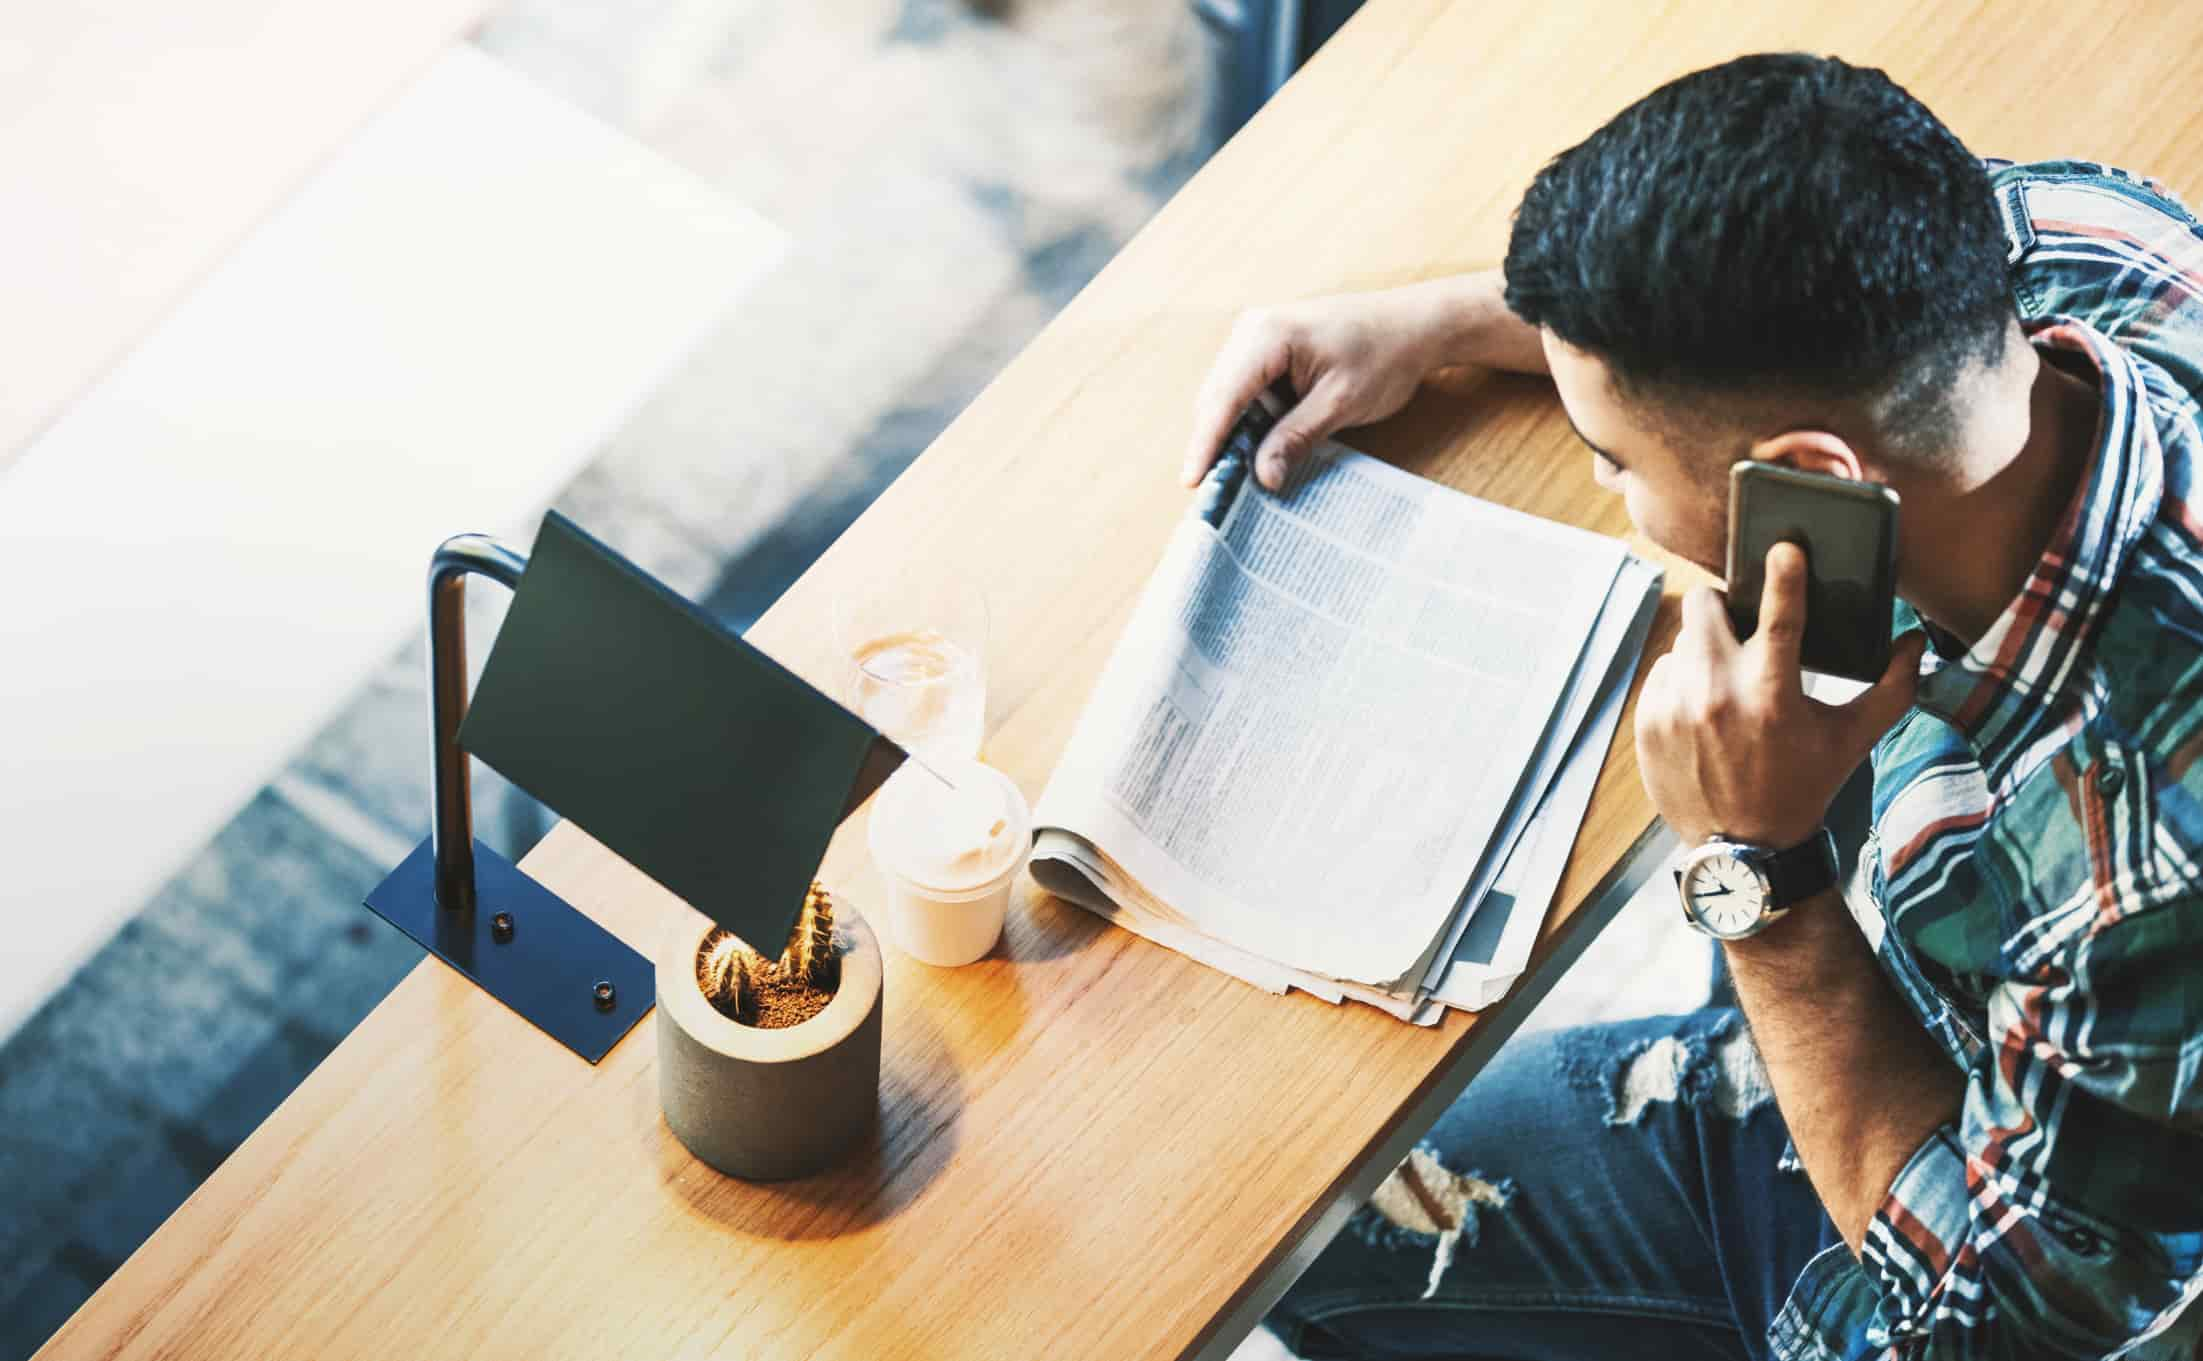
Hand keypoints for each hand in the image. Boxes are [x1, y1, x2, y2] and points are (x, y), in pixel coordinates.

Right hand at [1181, 288, 1442, 490]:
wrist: (1415, 326)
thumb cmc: (1385, 356)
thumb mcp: (1340, 403)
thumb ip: (1295, 438)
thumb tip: (1262, 477)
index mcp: (1267, 335)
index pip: (1223, 398)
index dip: (1206, 443)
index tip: (1192, 481)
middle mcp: (1252, 329)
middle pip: (1216, 396)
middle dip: (1215, 442)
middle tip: (1215, 489)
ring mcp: (1258, 335)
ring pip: (1228, 395)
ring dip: (1233, 433)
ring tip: (1238, 472)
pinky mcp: (1268, 348)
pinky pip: (1246, 389)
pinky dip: (1250, 419)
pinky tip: (1260, 445)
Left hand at [1634, 542, 1925, 849]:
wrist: (1742, 852)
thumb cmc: (1804, 788)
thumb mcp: (1854, 741)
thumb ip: (1892, 688)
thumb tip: (1916, 642)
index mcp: (1772, 693)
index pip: (1779, 615)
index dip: (1784, 574)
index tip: (1783, 545)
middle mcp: (1717, 694)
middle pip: (1705, 607)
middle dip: (1722, 606)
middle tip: (1738, 624)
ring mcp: (1674, 707)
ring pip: (1683, 642)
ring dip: (1705, 651)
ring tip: (1728, 684)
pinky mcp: (1647, 721)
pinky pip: (1661, 675)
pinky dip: (1682, 683)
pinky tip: (1703, 711)